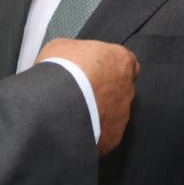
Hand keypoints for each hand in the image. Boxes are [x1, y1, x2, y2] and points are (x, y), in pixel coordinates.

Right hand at [36, 38, 138, 155]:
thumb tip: (69, 57)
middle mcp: (127, 88)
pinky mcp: (112, 138)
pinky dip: (92, 133)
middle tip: (80, 92)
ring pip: (112, 114)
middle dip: (102, 91)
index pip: (125, 62)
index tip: (95, 70)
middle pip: (119, 89)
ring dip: (97, 113)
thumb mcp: (62, 46)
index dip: (109, 67)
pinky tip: (74, 128)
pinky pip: (104, 135)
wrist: (56, 103)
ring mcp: (122, 115)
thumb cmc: (62, 71)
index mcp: (121, 60)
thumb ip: (75, 52)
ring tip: (72, 112)